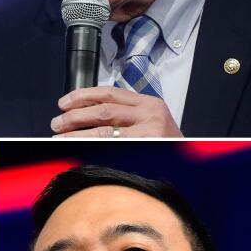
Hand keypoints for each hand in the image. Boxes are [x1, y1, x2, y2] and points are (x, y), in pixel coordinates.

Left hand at [50, 87, 182, 136]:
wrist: (193, 157)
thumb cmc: (164, 142)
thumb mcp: (148, 120)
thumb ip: (122, 114)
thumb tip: (80, 115)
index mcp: (147, 102)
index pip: (108, 93)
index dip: (82, 96)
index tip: (64, 103)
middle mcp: (150, 113)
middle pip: (103, 110)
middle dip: (74, 116)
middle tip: (57, 123)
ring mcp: (150, 131)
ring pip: (104, 130)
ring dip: (76, 134)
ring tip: (59, 137)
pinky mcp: (147, 146)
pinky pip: (111, 146)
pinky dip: (91, 147)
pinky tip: (77, 149)